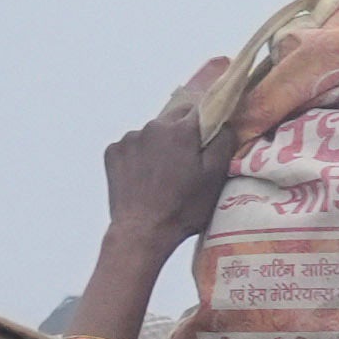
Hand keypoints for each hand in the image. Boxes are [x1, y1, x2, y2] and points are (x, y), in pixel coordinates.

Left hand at [70, 98, 234, 335]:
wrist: (141, 231)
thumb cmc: (183, 208)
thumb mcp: (214, 179)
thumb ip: (222, 144)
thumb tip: (225, 123)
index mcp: (181, 130)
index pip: (200, 107)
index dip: (207, 120)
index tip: (209, 136)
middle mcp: (153, 126)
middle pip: (174, 118)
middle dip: (182, 133)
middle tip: (187, 161)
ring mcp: (129, 138)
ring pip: (152, 133)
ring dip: (159, 146)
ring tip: (163, 175)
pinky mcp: (113, 152)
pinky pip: (132, 146)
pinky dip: (139, 157)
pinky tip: (144, 179)